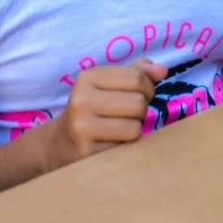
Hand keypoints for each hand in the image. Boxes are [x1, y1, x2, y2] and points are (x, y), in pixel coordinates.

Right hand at [44, 57, 167, 167]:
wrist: (60, 143)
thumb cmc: (93, 108)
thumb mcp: (110, 84)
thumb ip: (138, 72)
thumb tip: (162, 70)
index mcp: (88, 77)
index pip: (137, 77)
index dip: (147, 87)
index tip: (138, 94)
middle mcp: (81, 100)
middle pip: (138, 103)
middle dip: (141, 110)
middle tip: (127, 114)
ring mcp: (81, 127)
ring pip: (134, 127)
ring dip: (134, 129)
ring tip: (119, 128)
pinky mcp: (86, 152)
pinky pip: (124, 147)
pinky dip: (124, 145)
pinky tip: (110, 142)